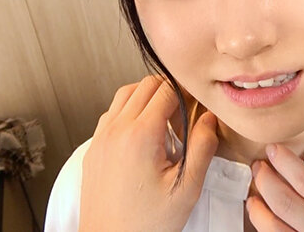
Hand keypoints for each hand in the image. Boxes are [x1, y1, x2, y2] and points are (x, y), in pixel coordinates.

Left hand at [79, 75, 218, 231]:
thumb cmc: (145, 223)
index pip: (167, 90)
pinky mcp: (94, 149)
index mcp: (141, 135)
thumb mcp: (186, 189)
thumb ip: (202, 148)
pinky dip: (128, 111)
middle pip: (145, 85)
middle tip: (183, 111)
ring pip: (125, 94)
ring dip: (146, 98)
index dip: (187, 92)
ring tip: (164, 120)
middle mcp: (117, 130)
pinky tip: (142, 133)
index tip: (197, 104)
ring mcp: (101, 138)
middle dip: (168, 91)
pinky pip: (111, 113)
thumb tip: (209, 119)